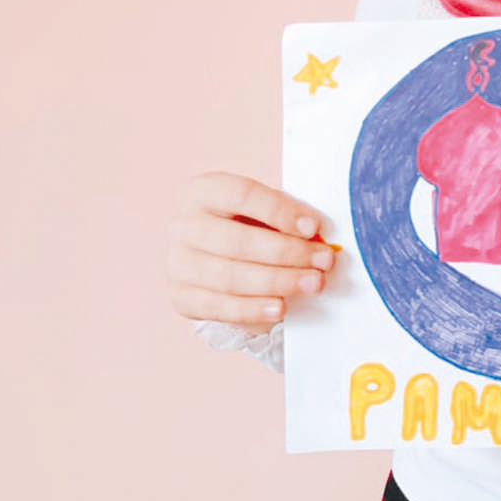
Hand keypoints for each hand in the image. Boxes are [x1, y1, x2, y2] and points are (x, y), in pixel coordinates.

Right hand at [166, 171, 336, 328]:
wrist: (207, 252)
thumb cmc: (242, 224)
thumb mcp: (260, 210)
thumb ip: (285, 218)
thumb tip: (318, 237)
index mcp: (203, 191)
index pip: (241, 195)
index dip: (280, 211)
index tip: (314, 227)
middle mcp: (183, 225)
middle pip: (238, 241)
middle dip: (287, 253)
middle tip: (323, 260)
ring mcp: (177, 263)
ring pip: (231, 277)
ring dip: (278, 282)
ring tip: (312, 284)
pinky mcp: (180, 296)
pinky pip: (219, 307)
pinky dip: (253, 309)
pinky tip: (280, 308)